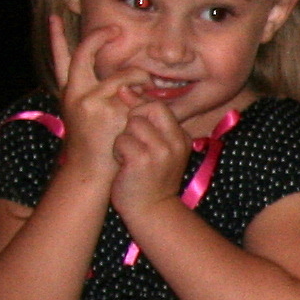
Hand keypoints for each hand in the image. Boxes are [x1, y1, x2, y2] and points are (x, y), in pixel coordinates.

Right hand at [47, 17, 142, 185]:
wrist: (91, 171)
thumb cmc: (98, 145)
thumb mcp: (94, 116)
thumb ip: (106, 95)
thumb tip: (128, 80)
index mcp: (70, 93)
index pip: (60, 59)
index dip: (57, 38)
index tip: (54, 18)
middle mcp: (74, 92)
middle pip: (84, 53)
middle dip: (100, 37)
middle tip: (115, 30)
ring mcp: (87, 100)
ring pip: (122, 74)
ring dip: (141, 78)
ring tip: (146, 90)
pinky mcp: (103, 109)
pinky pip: (135, 92)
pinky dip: (144, 98)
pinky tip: (142, 112)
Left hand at [104, 98, 189, 219]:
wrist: (151, 212)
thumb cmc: (149, 179)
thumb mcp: (160, 150)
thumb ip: (149, 123)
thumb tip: (124, 88)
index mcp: (181, 137)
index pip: (160, 105)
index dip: (140, 108)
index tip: (130, 123)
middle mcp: (176, 142)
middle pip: (149, 107)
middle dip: (133, 118)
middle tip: (130, 138)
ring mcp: (161, 151)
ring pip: (133, 123)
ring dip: (123, 137)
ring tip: (127, 155)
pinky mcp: (142, 161)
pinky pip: (122, 140)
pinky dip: (117, 151)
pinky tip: (122, 165)